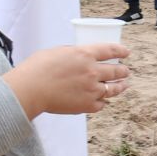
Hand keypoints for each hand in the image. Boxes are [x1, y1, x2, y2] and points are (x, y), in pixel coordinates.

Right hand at [3, 43, 129, 117]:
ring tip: (124, 85)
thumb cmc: (37, 69)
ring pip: (113, 89)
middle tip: (126, 71)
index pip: (110, 50)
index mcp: (84, 54)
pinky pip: (102, 104)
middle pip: (116, 71)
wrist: (30, 90)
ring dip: (120, 86)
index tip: (126, 52)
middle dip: (123, 71)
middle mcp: (92, 71)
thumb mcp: (57, 52)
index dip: (121, 51)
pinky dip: (102, 101)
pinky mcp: (88, 105)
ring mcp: (92, 90)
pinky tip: (103, 100)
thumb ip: (74, 54)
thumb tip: (81, 58)